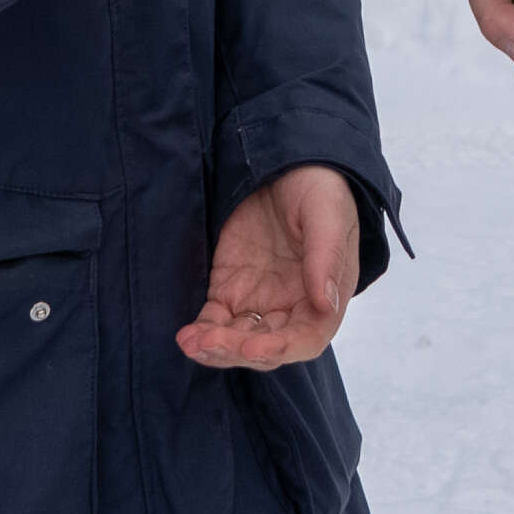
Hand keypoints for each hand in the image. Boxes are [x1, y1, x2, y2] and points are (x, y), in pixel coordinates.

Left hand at [176, 164, 357, 369]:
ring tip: (191, 342)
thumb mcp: (327, 214)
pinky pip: (215, 321)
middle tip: (210, 342)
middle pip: (267, 345)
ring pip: (238, 340)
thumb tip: (324, 303)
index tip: (253, 347)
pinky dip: (201, 333)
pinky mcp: (230, 289)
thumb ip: (326, 257)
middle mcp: (293, 307)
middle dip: (238, 350)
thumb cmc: (318, 188)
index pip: (306, 338)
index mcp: (324, 295)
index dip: (281, 349)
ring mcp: (260, 300)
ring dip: (216, 348)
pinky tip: (187, 336)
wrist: (286, 163)